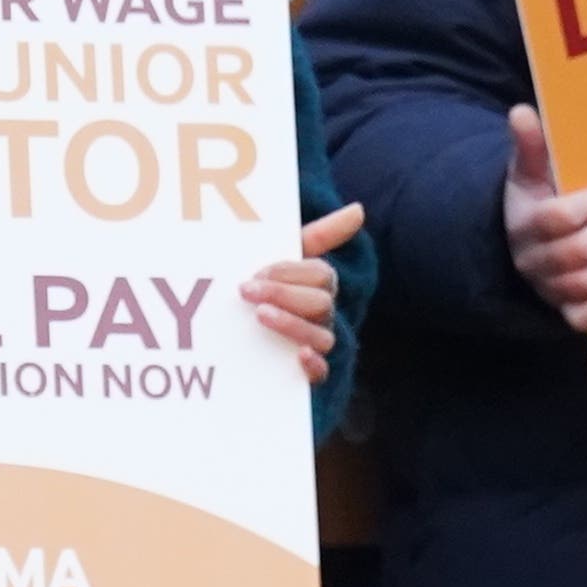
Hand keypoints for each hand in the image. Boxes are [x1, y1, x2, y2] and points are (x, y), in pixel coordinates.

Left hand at [241, 202, 370, 375]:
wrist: (226, 343)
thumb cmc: (263, 291)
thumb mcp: (279, 263)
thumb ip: (317, 237)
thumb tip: (359, 210)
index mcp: (316, 287)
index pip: (320, 274)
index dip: (291, 272)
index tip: (258, 271)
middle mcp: (321, 316)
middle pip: (320, 303)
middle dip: (284, 293)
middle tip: (246, 290)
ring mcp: (315, 346)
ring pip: (321, 336)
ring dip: (293, 324)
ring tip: (261, 315)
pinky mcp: (306, 376)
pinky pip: (322, 374)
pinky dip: (314, 364)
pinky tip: (301, 356)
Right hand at [501, 106, 586, 333]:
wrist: (521, 245)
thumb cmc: (535, 201)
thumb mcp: (528, 172)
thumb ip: (529, 145)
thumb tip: (521, 111)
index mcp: (524, 224)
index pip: (557, 220)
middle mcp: (532, 261)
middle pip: (577, 254)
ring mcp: (547, 289)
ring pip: (585, 283)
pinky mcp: (562, 310)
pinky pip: (583, 318)